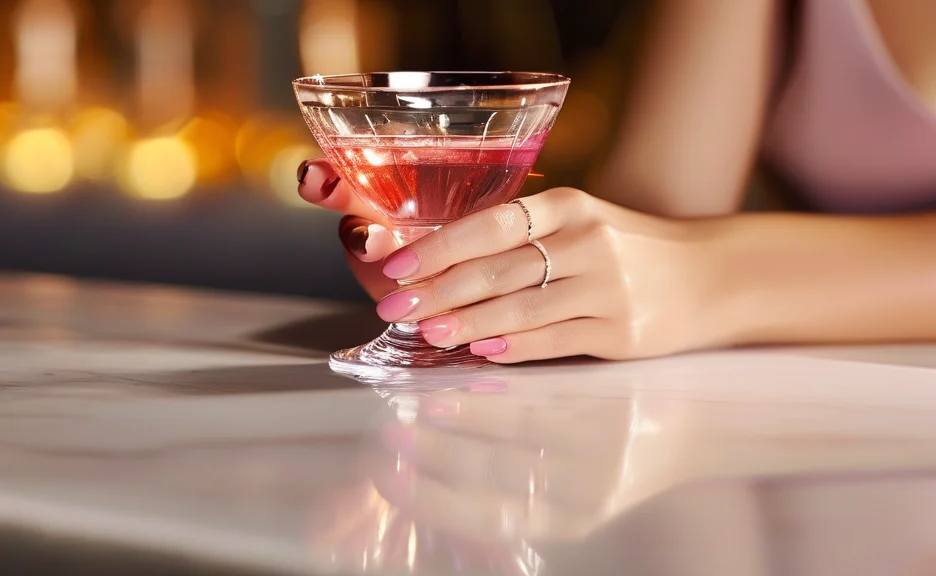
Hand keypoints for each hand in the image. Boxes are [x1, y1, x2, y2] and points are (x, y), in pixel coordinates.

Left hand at [298, 158, 719, 362]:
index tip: (398, 267)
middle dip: (438, 290)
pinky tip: (481, 350)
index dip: (439, 247)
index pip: (491, 225)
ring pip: (520, 308)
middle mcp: (588, 241)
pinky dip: (513, 347)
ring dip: (467, 322)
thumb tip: (442, 267)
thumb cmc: (628, 249)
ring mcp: (607, 288)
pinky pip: (554, 340)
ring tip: (427, 331)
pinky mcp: (621, 331)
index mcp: (570, 206)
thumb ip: (523, 239)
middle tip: (396, 307)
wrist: (710, 275)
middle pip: (498, 269)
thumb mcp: (581, 223)